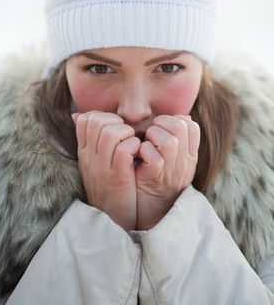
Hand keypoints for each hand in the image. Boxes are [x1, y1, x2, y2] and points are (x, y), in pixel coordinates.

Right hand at [72, 111, 140, 230]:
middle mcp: (89, 157)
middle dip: (116, 122)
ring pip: (110, 132)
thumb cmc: (110, 188)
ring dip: (128, 133)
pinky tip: (138, 154)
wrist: (112, 220)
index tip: (116, 128)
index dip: (103, 116)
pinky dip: (135, 146)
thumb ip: (92, 141)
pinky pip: (124, 149)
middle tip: (127, 135)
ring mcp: (102, 168)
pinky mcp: (117, 178)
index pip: (85, 119)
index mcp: (84, 152)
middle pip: (97, 121)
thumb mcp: (95, 164)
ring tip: (133, 144)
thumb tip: (77, 115)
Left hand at [135, 115, 199, 229]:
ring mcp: (170, 172)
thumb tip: (183, 117)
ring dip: (152, 135)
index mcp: (190, 156)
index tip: (162, 128)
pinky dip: (143, 150)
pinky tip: (138, 154)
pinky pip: (153, 157)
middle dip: (162, 123)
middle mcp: (184, 163)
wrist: (151, 212)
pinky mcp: (154, 178)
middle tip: (151, 132)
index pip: (191, 126)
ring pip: (169, 141)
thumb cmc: (159, 179)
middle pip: (180, 127)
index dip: (175, 120)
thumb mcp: (175, 160)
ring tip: (145, 142)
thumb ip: (179, 141)